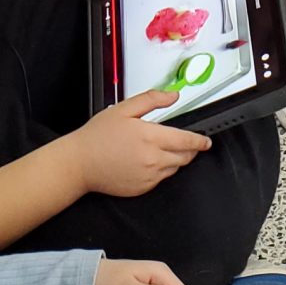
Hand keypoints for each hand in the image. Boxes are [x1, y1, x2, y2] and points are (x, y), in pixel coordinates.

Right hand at [75, 95, 211, 197]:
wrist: (80, 163)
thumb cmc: (98, 137)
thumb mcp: (124, 109)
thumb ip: (151, 100)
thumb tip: (173, 96)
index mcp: (151, 137)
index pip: (187, 141)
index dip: (200, 141)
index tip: (206, 141)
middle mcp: (153, 159)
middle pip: (185, 157)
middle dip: (189, 150)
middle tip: (184, 143)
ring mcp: (149, 176)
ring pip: (174, 169)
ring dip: (174, 160)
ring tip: (158, 150)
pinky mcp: (143, 188)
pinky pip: (160, 180)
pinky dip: (160, 171)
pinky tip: (146, 161)